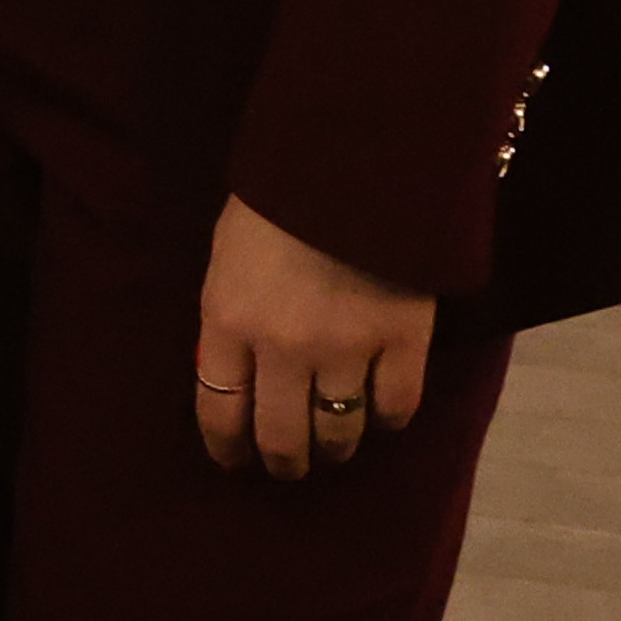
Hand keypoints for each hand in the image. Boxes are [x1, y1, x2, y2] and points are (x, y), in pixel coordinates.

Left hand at [193, 197, 433, 481]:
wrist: (354, 154)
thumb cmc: (278, 194)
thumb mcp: (228, 254)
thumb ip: (230, 316)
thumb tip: (234, 369)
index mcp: (228, 321)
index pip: (219, 411)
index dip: (227, 448)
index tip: (234, 461)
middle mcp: (282, 349)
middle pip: (280, 438)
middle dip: (283, 462)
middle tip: (290, 466)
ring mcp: (345, 350)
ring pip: (338, 434)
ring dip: (334, 449)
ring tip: (335, 448)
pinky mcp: (402, 342)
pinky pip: (395, 408)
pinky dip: (388, 419)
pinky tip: (382, 413)